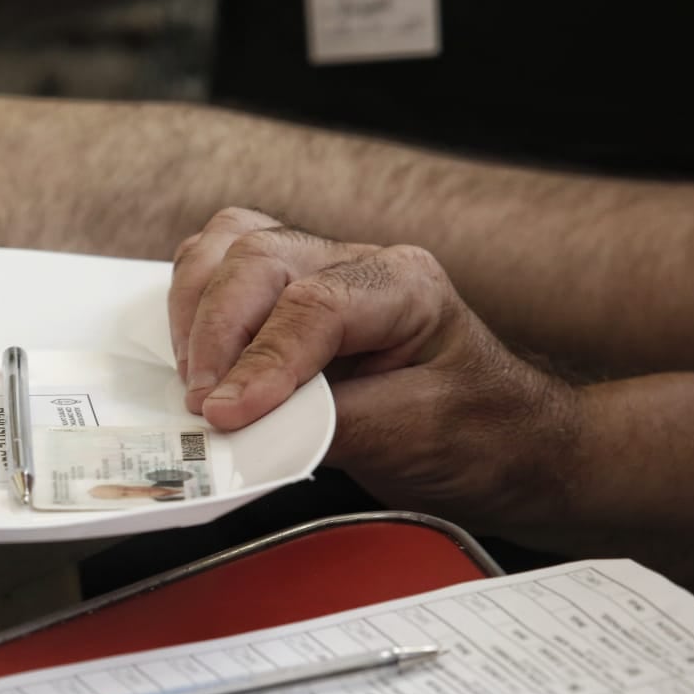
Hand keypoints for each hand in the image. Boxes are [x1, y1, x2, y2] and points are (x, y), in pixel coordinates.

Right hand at [169, 207, 580, 530]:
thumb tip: (246, 427)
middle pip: (257, 261)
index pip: (313, 306)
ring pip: (227, 248)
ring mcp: (316, 272)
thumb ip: (328, 426)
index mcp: (405, 286)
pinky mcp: (283, 299)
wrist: (501, 445)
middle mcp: (356, 264)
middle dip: (216, 334)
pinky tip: (195, 358)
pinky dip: (192, 309)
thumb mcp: (413, 438)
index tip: (226, 414)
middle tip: (205, 406)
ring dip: (195, 312)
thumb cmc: (474, 435)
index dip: (262, 361)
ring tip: (196, 380)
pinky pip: (218, 271)